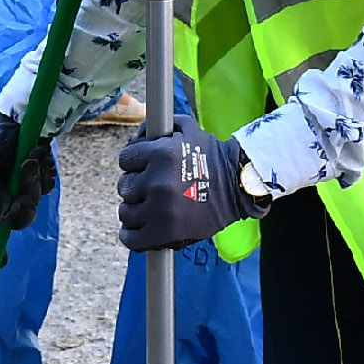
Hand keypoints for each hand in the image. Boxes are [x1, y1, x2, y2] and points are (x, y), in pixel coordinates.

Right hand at [0, 112, 56, 239]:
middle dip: (26, 201)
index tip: (2, 262)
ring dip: (35, 180)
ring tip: (31, 158)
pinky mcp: (38, 177)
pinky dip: (45, 172)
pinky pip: (47, 186)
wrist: (19, 117)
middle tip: (27, 183)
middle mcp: (3, 195)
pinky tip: (39, 155)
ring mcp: (21, 186)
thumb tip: (3, 222)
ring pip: (35, 201)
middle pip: (19, 218)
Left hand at [116, 116, 269, 250]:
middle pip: (124, 186)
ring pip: (125, 212)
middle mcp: (157, 182)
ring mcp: (159, 210)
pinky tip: (140, 229)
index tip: (144, 168)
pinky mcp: (165, 233)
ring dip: (134, 209)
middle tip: (152, 188)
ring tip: (150, 208)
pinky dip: (132, 235)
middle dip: (136, 186)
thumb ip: (158, 125)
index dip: (134, 164)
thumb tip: (136, 134)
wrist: (239, 187)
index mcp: (160, 154)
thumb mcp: (187, 129)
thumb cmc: (213, 158)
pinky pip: (132, 238)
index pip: (125, 159)